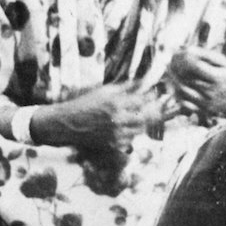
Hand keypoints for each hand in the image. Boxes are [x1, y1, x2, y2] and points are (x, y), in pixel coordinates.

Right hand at [34, 82, 159, 151]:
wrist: (68, 123)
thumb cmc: (85, 103)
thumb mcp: (104, 90)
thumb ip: (125, 87)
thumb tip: (143, 82)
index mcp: (116, 103)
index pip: (142, 100)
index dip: (152, 97)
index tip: (156, 93)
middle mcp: (118, 119)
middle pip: (146, 117)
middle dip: (153, 111)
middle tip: (158, 107)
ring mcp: (116, 133)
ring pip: (140, 130)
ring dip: (144, 123)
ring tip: (144, 117)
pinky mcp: (113, 144)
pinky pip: (130, 140)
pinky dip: (133, 134)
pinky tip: (130, 128)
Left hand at [167, 47, 225, 117]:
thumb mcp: (222, 62)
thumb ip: (205, 54)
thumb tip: (186, 49)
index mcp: (218, 77)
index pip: (194, 66)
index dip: (182, 58)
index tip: (177, 53)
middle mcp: (212, 92)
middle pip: (185, 78)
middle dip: (174, 67)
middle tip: (169, 61)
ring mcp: (207, 103)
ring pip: (182, 91)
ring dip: (172, 80)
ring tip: (170, 71)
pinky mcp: (203, 111)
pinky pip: (184, 103)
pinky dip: (176, 93)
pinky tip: (175, 84)